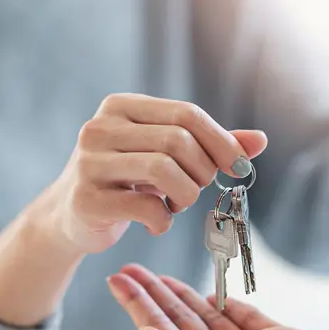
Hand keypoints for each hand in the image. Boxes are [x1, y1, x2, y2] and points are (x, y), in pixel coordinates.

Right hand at [33, 95, 267, 253]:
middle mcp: (100, 128)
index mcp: (121, 107)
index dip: (222, 142)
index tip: (240, 167)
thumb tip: (260, 140)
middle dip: (202, 172)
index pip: (186, 114)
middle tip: (196, 190)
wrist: (68, 217)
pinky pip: (146, 207)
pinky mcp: (86, 200)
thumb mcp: (164, 155)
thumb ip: (210, 146)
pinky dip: (163, 220)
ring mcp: (89, 163)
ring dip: (185, 196)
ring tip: (176, 205)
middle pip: (178, 141)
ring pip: (164, 170)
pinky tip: (157, 223)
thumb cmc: (126, 181)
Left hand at [107, 265, 328, 329]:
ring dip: (181, 293)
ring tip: (159, 274)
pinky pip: (241, 314)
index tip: (117, 279)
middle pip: (176, 320)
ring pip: (204, 314)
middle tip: (131, 268)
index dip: (136, 304)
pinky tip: (208, 290)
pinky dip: (223, 301)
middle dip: (152, 294)